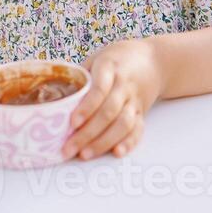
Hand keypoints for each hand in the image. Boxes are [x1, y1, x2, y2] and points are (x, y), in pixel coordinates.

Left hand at [62, 39, 163, 160]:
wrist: (155, 60)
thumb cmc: (118, 59)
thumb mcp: (99, 57)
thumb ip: (81, 76)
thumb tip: (56, 97)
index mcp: (110, 67)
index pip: (99, 89)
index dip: (86, 107)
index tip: (72, 123)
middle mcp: (124, 85)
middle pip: (109, 112)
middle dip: (88, 133)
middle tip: (68, 149)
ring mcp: (135, 100)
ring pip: (123, 124)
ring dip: (104, 142)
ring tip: (85, 155)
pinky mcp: (143, 112)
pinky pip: (138, 129)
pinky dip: (129, 142)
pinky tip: (117, 153)